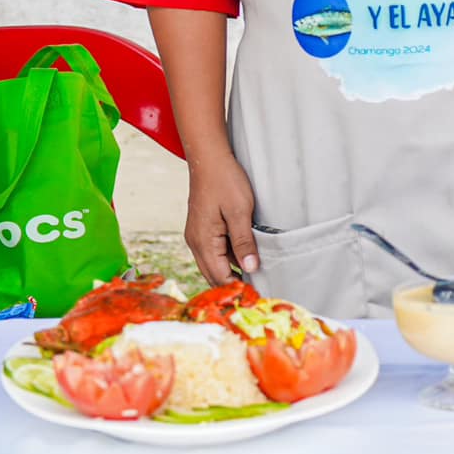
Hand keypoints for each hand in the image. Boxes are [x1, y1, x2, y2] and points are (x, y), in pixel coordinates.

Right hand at [183, 154, 258, 284]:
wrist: (209, 159)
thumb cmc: (225, 181)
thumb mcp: (239, 211)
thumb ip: (244, 242)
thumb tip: (250, 268)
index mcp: (203, 241)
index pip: (220, 277)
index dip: (238, 288)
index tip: (257, 294)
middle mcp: (195, 243)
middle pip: (213, 275)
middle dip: (233, 283)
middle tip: (258, 288)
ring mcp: (197, 236)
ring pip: (213, 264)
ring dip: (230, 270)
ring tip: (254, 272)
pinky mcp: (201, 229)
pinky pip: (213, 252)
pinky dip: (227, 258)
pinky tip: (244, 254)